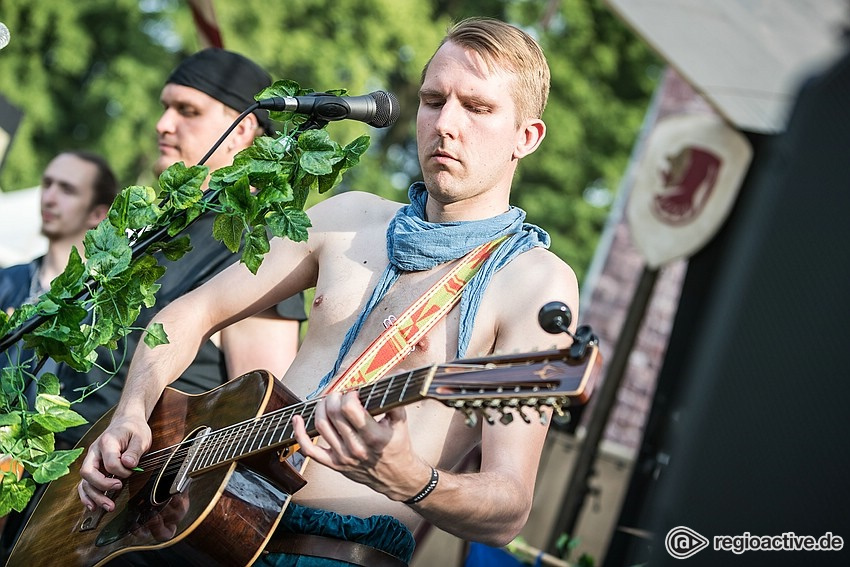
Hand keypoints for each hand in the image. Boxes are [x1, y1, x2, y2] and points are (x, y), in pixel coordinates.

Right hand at [78, 413, 151, 511]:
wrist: (126, 422)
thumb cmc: (134, 429)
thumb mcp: (141, 437)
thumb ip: (135, 451)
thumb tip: (129, 464)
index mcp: (106, 442)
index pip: (110, 462)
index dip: (122, 470)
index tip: (133, 469)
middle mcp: (94, 451)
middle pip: (88, 472)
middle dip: (102, 485)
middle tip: (118, 488)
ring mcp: (91, 460)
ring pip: (85, 481)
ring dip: (95, 496)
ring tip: (109, 507)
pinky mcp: (93, 467)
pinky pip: (84, 484)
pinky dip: (87, 496)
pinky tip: (93, 506)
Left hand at [291, 391, 428, 500]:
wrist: (396, 477)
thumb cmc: (398, 447)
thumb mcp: (401, 422)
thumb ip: (395, 399)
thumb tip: (397, 374)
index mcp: (373, 436)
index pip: (349, 408)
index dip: (349, 395)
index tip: (355, 393)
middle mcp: (356, 447)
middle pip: (333, 413)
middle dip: (335, 397)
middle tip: (342, 395)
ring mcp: (342, 457)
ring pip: (321, 425)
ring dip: (321, 407)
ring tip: (329, 402)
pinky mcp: (334, 464)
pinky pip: (309, 450)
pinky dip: (300, 433)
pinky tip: (298, 419)